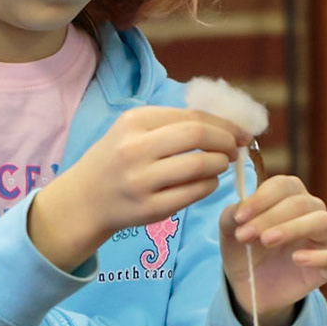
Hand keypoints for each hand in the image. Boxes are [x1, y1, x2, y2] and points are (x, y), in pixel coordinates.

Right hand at [28, 106, 246, 270]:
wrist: (85, 199)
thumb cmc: (116, 159)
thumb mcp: (133, 131)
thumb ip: (172, 124)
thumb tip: (226, 124)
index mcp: (134, 122)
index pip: (193, 117)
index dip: (225, 124)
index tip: (241, 133)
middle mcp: (134, 149)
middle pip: (198, 136)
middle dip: (226, 142)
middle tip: (234, 150)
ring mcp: (141, 181)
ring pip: (200, 166)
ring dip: (220, 166)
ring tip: (218, 167)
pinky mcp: (149, 208)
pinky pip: (194, 193)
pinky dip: (209, 186)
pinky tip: (205, 183)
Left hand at [219, 174, 326, 325]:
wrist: (249, 287)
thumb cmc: (245, 250)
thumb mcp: (231, 232)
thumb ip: (232, 216)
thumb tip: (240, 208)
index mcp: (288, 197)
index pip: (284, 185)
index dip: (262, 198)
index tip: (239, 217)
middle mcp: (310, 212)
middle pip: (301, 202)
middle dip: (270, 217)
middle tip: (246, 235)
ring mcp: (322, 239)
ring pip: (322, 221)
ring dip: (294, 228)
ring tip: (267, 240)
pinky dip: (320, 257)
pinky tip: (297, 259)